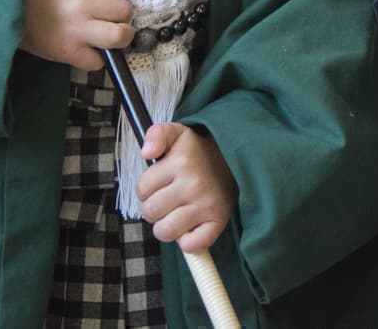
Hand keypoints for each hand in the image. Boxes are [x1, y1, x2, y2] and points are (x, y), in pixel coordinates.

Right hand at [19, 0, 162, 69]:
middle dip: (125, 14)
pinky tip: (90, 51)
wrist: (8, 12)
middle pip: (124, 10)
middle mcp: (83, 5)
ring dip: (121, 36)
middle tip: (116, 16)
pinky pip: (98, 60)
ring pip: (118, 36)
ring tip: (113, 35)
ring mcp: (77, 30)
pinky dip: (98, 58)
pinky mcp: (69, 52)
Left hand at [138, 122, 236, 250]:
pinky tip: (190, 227)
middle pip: (150, 212)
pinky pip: (192, 245)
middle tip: (168, 199)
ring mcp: (207, 204)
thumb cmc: (199, 151)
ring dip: (166, 227)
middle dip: (154, 208)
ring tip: (177, 213)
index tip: (161, 184)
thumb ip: (156, 135)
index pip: (142, 189)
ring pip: (165, 231)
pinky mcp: (218, 221)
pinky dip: (188, 242)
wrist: (235, 158)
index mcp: (180, 162)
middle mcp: (193, 184)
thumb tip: (146, 153)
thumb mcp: (177, 133)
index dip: (147, 189)